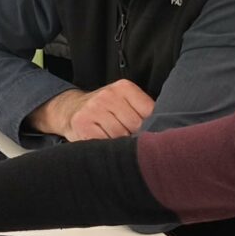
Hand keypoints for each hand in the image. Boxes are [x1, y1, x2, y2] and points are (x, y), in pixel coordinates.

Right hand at [31, 80, 155, 140]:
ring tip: (114, 139)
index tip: (146, 132)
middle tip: (128, 137)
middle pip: (135, 126)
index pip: (149, 111)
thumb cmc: (104, 109)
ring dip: (120, 143)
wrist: (70, 109)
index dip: (150, 126)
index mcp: (124, 87)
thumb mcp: (124, 101)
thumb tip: (164, 130)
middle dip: (135, 136)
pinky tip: (103, 142)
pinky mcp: (83, 125)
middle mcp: (108, 95)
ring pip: (120, 137)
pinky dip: (106, 147)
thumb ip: (142, 111)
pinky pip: (104, 143)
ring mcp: (94, 109)